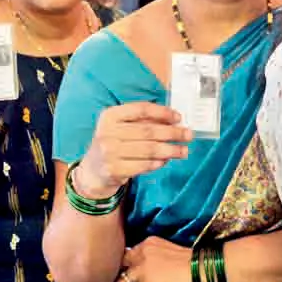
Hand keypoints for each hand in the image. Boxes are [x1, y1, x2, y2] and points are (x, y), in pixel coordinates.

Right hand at [75, 104, 191, 199]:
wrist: (92, 171)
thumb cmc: (112, 144)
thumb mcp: (120, 127)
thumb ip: (141, 122)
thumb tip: (173, 121)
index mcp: (110, 116)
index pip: (141, 109)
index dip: (162, 113)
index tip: (178, 118)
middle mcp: (107, 132)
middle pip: (148, 131)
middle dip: (172, 133)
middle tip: (188, 135)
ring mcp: (109, 152)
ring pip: (148, 149)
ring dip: (170, 150)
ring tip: (184, 151)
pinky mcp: (114, 169)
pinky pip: (143, 165)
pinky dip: (158, 163)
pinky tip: (166, 160)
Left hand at [103, 236, 194, 281]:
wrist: (200, 268)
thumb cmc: (190, 260)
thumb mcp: (167, 250)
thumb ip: (154, 256)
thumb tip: (148, 271)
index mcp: (147, 243)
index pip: (129, 253)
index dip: (122, 264)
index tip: (116, 271)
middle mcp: (142, 253)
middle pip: (120, 265)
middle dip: (110, 276)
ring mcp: (143, 269)